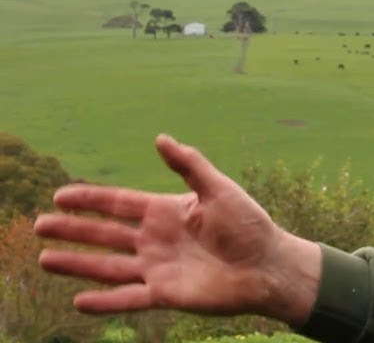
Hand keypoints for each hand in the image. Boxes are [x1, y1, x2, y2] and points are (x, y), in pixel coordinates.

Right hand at [34, 134, 320, 324]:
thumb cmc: (250, 225)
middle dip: (73, 230)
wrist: (268, 265)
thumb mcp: (219, 190)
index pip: (119, 204)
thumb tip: (160, 138)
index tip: (60, 196)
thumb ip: (189, 166)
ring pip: (108, 267)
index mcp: (166, 211)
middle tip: (38, 225)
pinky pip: (128, 298)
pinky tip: (78, 302)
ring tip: (45, 259)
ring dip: (77, 264)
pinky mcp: (165, 294)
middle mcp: (156, 240)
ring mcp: (158, 268)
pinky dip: (105, 302)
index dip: (90, 200)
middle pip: (105, 234)